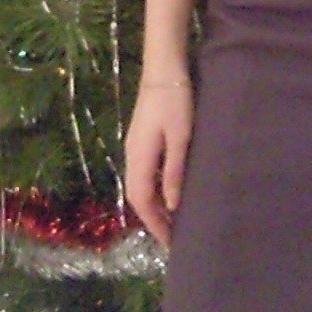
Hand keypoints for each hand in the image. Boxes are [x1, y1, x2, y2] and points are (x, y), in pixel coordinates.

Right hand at [124, 80, 193, 249]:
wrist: (163, 68)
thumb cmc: (175, 101)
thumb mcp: (180, 137)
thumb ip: (174, 171)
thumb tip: (172, 205)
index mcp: (139, 158)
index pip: (142, 201)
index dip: (155, 223)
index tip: (170, 242)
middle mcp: (131, 156)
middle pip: (137, 197)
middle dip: (153, 219)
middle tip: (171, 237)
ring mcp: (134, 147)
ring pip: (138, 186)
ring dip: (152, 205)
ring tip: (171, 220)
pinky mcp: (140, 139)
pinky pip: (142, 174)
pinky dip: (152, 190)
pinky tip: (166, 192)